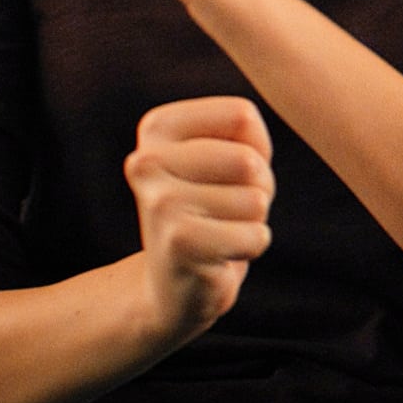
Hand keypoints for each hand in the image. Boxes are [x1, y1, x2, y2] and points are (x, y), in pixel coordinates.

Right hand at [127, 96, 274, 341]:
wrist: (172, 286)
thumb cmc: (214, 210)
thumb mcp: (232, 156)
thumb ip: (246, 131)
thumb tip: (251, 159)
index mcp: (156, 128)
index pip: (241, 116)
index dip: (255, 149)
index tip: (226, 174)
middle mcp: (145, 160)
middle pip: (249, 160)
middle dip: (257, 189)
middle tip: (224, 210)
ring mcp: (159, 202)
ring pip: (256, 200)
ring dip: (252, 220)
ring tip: (219, 230)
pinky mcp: (178, 241)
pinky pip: (256, 235)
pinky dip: (251, 246)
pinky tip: (219, 254)